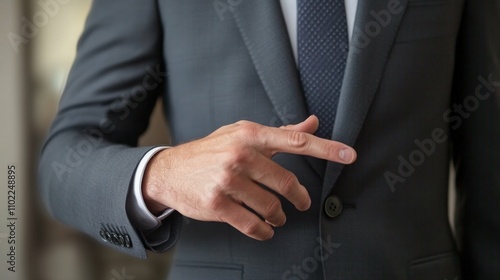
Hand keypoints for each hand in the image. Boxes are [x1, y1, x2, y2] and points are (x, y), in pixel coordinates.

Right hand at [142, 115, 355, 239]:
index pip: (296, 141)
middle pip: (286, 183)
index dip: (326, 148)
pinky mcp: (217, 204)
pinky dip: (264, 231)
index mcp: (250, 135)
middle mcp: (239, 155)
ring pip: (271, 207)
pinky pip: (252, 225)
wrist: (170, 171)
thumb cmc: (211, 150)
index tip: (350, 155)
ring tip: (277, 217)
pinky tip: (264, 229)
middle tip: (301, 203)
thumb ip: (280, 132)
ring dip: (279, 217)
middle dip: (299, 198)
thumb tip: (312, 123)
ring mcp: (227, 181)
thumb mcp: (242, 134)